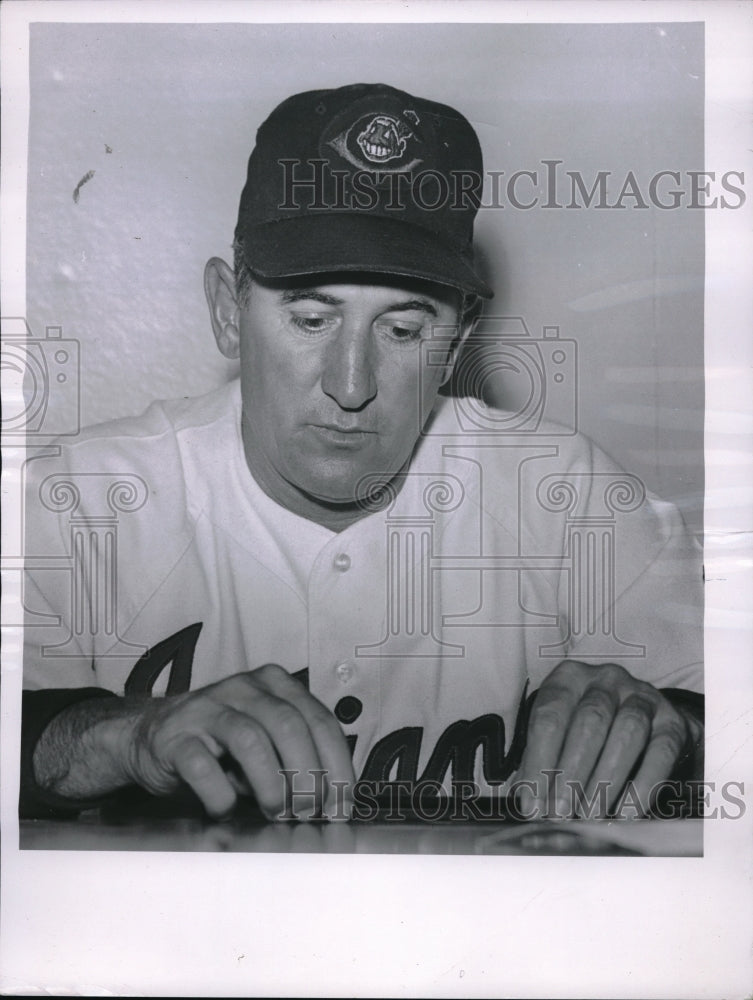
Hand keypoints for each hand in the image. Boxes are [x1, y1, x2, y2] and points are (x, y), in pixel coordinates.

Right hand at [122, 664, 354, 819]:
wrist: (152, 736)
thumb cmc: (221, 745)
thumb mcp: (268, 740)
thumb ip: (297, 756)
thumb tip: (332, 802)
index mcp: (276, 684)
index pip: (320, 721)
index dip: (337, 766)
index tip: (341, 805)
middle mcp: (244, 688)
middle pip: (289, 725)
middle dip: (307, 775)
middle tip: (309, 812)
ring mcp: (207, 708)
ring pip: (250, 739)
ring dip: (270, 784)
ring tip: (274, 812)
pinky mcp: (175, 736)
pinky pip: (202, 765)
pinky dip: (220, 794)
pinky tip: (225, 808)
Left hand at [514, 660, 699, 818]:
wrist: (644, 718)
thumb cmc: (587, 729)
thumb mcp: (559, 734)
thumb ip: (542, 762)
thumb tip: (531, 804)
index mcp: (569, 679)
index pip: (549, 718)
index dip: (538, 762)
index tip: (532, 802)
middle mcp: (606, 680)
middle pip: (589, 723)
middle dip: (572, 772)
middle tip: (561, 812)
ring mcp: (642, 696)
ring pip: (627, 732)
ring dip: (607, 779)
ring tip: (591, 815)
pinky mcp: (671, 721)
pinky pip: (661, 751)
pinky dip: (644, 785)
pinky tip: (627, 812)